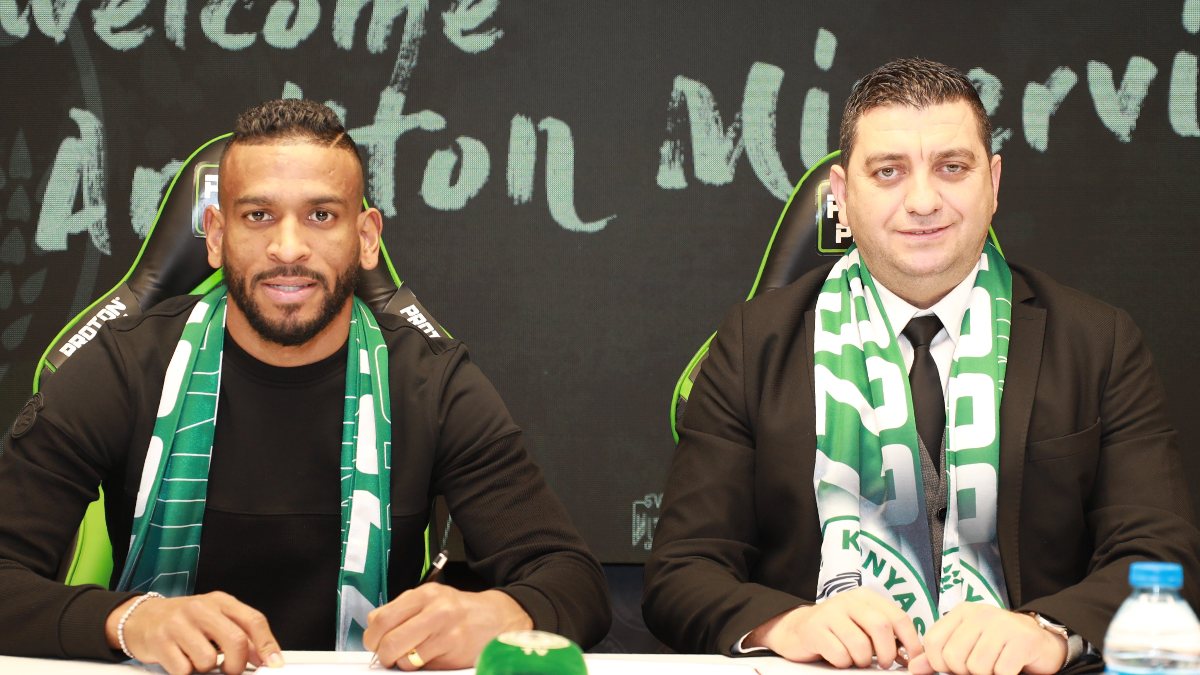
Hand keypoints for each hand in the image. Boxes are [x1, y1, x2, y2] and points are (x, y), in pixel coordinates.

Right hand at [104, 591, 282, 674]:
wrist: (142, 617)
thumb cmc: (185, 620)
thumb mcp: (215, 618)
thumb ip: (240, 633)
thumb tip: (263, 657)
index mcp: (221, 601)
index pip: (254, 621)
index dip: (267, 645)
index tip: (274, 664)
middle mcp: (202, 609)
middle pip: (236, 641)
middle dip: (237, 664)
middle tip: (229, 669)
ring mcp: (179, 624)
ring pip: (208, 661)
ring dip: (205, 668)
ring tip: (196, 658)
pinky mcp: (160, 642)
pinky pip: (184, 670)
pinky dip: (185, 672)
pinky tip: (180, 660)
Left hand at [363, 584, 531, 669]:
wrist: (498, 618)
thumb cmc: (459, 611)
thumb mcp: (431, 600)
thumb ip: (403, 611)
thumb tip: (375, 630)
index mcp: (425, 594)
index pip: (381, 618)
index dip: (372, 637)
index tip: (375, 643)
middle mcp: (436, 610)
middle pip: (389, 640)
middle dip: (383, 654)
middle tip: (387, 656)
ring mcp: (447, 632)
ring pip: (405, 658)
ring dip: (403, 662)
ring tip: (412, 656)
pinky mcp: (455, 651)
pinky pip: (423, 666)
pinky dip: (421, 666)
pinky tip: (430, 657)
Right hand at [744, 588, 922, 667]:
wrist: (796, 630)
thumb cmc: (838, 632)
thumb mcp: (863, 625)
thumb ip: (887, 634)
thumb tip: (914, 657)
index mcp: (866, 597)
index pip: (899, 617)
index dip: (911, 642)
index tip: (913, 660)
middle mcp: (848, 600)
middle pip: (881, 627)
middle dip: (887, 653)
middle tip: (883, 664)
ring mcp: (830, 613)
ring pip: (860, 645)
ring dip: (862, 661)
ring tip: (856, 660)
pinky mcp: (815, 629)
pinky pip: (840, 654)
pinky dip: (843, 663)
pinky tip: (837, 658)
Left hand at [907, 605, 1066, 674]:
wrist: (1042, 642)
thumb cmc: (1000, 645)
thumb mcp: (966, 644)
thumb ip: (938, 655)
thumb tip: (914, 668)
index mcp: (961, 612)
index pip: (933, 642)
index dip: (939, 663)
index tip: (953, 667)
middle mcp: (980, 614)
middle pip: (953, 657)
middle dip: (964, 671)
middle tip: (981, 667)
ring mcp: (1003, 625)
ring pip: (977, 667)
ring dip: (987, 674)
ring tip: (996, 665)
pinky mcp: (1023, 640)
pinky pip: (1000, 671)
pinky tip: (1011, 667)